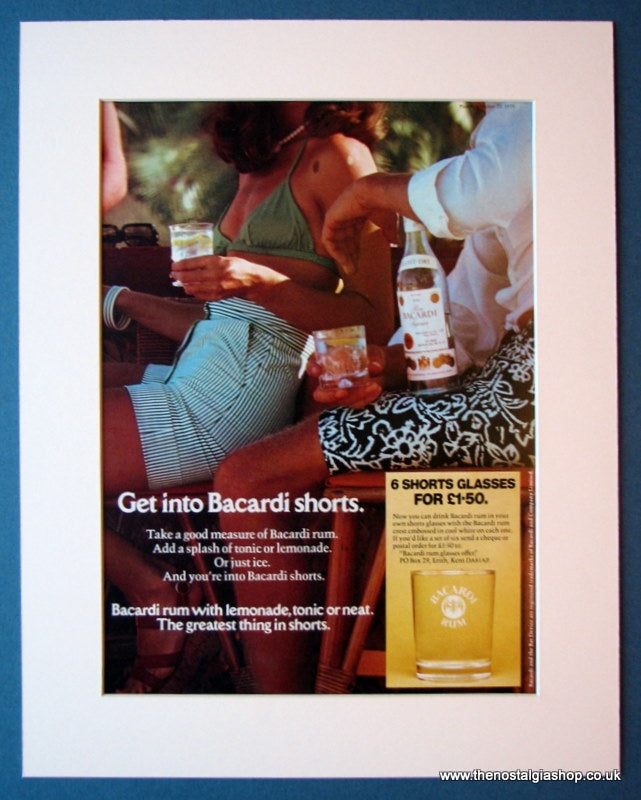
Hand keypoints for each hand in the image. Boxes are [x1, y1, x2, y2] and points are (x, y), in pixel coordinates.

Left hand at [170, 255, 286, 300]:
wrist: (251, 281)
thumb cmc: (238, 267)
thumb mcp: (223, 258)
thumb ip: (208, 261)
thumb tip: (190, 265)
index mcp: (216, 261)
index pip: (192, 263)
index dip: (180, 265)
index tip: (174, 266)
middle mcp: (214, 274)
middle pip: (189, 276)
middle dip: (178, 275)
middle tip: (173, 275)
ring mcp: (215, 287)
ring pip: (192, 287)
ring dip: (184, 285)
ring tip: (179, 282)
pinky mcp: (217, 296)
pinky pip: (200, 295)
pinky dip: (194, 292)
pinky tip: (190, 289)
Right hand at [308, 344, 384, 407]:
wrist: (381, 369)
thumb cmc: (370, 356)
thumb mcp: (374, 353)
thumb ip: (374, 358)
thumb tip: (375, 366)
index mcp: (327, 362)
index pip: (313, 365)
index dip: (312, 368)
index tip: (317, 370)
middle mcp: (329, 381)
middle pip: (320, 394)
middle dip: (329, 395)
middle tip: (343, 392)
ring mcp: (339, 394)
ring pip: (341, 401)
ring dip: (357, 395)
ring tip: (374, 385)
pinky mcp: (351, 401)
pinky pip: (355, 404)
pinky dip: (366, 398)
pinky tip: (376, 389)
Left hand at [322, 175, 402, 274]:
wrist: (375, 192)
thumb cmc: (383, 205)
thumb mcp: (387, 223)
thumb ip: (389, 233)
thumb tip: (396, 244)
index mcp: (357, 214)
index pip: (353, 235)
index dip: (355, 250)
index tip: (359, 264)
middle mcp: (346, 215)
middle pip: (344, 240)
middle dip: (349, 256)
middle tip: (353, 271)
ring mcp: (337, 217)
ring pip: (336, 242)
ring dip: (342, 257)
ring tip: (350, 270)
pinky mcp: (330, 219)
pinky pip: (328, 240)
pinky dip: (334, 251)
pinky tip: (343, 261)